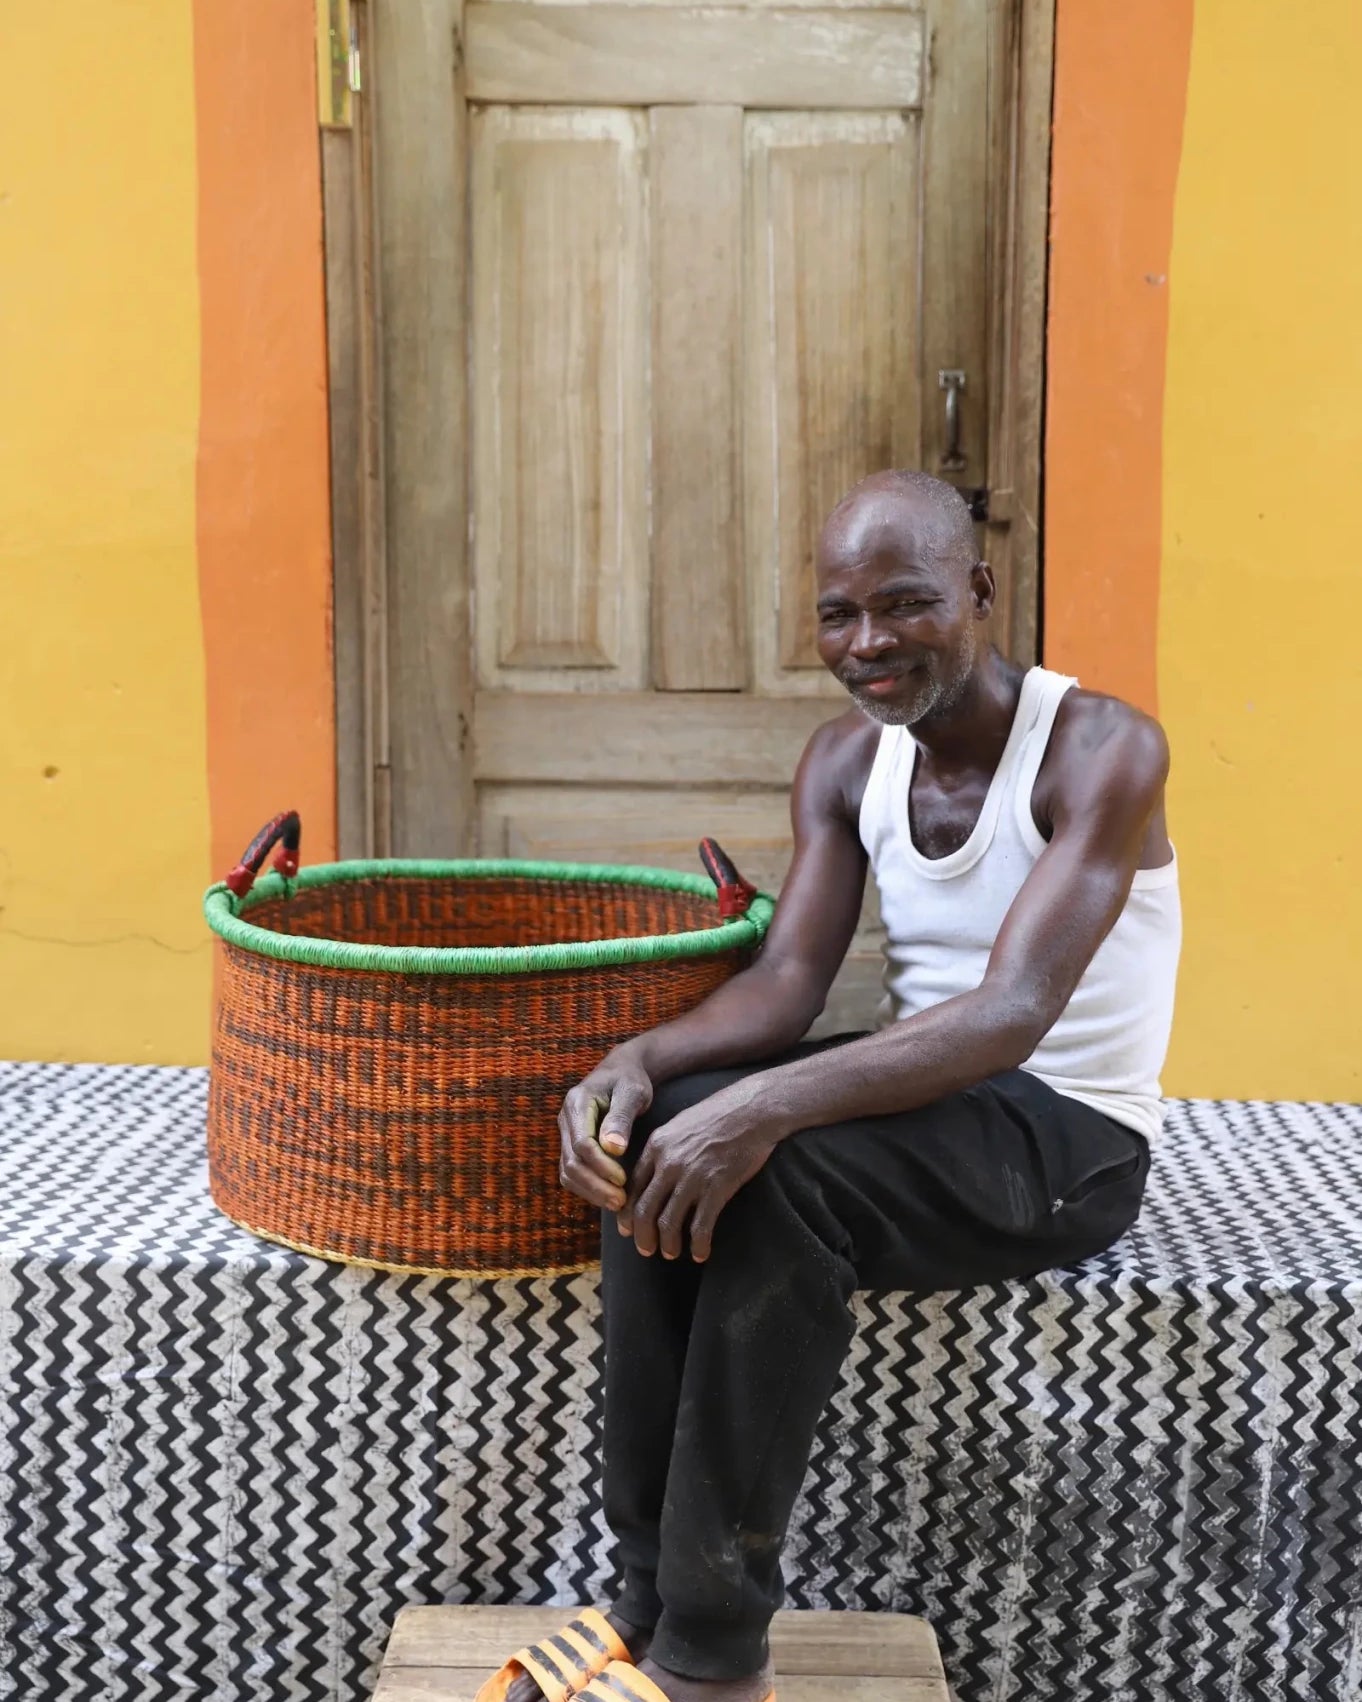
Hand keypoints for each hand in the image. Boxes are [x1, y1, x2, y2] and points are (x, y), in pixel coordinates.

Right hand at [558, 1056, 654, 1211]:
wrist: (621, 1070)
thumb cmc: (630, 1079)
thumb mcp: (633, 1092)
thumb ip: (622, 1118)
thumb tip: (614, 1149)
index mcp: (577, 1103)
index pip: (582, 1144)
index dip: (601, 1166)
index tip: (623, 1179)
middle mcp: (565, 1119)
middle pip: (570, 1162)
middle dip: (595, 1185)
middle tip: (621, 1201)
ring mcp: (566, 1133)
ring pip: (567, 1171)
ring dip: (590, 1191)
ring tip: (618, 1204)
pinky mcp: (572, 1144)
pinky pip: (572, 1172)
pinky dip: (588, 1188)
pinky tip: (609, 1195)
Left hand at [620, 1084, 779, 1262]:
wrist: (752, 1109)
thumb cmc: (718, 1114)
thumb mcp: (679, 1125)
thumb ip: (662, 1149)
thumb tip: (652, 1174)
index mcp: (656, 1146)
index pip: (632, 1188)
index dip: (627, 1214)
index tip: (628, 1229)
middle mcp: (669, 1163)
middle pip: (644, 1210)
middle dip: (643, 1236)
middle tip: (647, 1250)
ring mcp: (692, 1177)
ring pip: (668, 1223)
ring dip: (668, 1245)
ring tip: (671, 1253)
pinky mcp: (717, 1188)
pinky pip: (700, 1226)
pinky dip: (698, 1245)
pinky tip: (700, 1252)